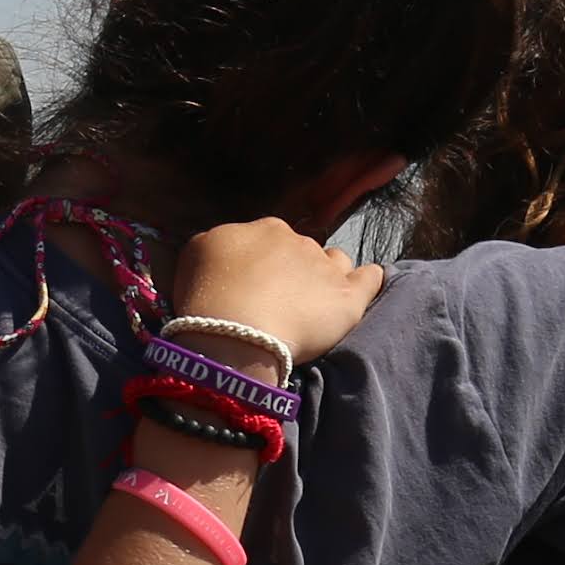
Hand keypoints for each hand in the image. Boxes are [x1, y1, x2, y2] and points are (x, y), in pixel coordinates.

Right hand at [170, 218, 384, 364]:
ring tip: (317, 300)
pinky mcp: (349, 298)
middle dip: (295, 271)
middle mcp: (299, 241)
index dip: (264, 263)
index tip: (255, 286)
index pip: (270, 240)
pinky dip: (369, 280)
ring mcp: (328, 268)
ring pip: (336, 260)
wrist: (234, 334)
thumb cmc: (206, 297)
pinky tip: (365, 285)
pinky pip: (370, 278)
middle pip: (303, 251)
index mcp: (265, 229)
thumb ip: (217, 245)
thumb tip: (226, 249)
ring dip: (330, 274)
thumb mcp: (194, 254)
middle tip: (279, 302)